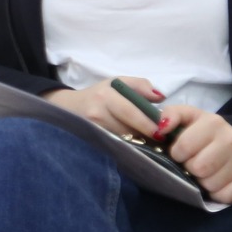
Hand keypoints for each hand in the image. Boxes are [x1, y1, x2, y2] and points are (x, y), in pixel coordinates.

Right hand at [46, 77, 167, 138]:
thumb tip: (160, 98)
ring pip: (122, 142)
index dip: (148, 124)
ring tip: (149, 143)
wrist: (68, 108)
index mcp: (105, 96)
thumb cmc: (98, 95)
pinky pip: (114, 148)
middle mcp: (96, 114)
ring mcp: (92, 130)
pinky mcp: (90, 142)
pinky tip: (134, 147)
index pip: (131, 112)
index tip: (163, 131)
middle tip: (160, 140)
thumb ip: (140, 86)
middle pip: (128, 130)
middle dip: (146, 136)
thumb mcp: (117, 82)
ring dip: (138, 144)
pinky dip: (127, 148)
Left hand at [153, 103, 231, 203]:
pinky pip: (225, 196)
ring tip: (205, 172)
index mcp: (214, 123)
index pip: (183, 147)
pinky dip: (216, 194)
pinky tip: (217, 182)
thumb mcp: (187, 117)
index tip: (180, 153)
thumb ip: (171, 115)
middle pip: (198, 168)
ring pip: (210, 184)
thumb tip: (161, 128)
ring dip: (202, 182)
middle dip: (190, 168)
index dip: (177, 154)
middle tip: (193, 163)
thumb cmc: (204, 132)